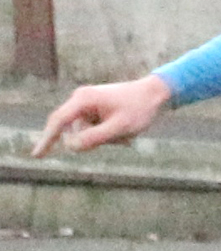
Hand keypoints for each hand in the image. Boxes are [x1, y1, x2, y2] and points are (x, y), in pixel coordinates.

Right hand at [33, 75, 172, 157]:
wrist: (154, 94)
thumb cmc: (138, 110)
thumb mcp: (119, 128)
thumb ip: (94, 138)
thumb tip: (71, 147)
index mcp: (83, 100)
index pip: (58, 121)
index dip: (47, 139)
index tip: (37, 156)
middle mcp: (80, 100)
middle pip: (73, 131)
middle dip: (93, 141)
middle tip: (120, 137)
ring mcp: (87, 105)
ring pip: (85, 134)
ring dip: (103, 140)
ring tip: (125, 134)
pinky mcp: (94, 111)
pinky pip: (93, 131)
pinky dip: (107, 136)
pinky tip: (124, 133)